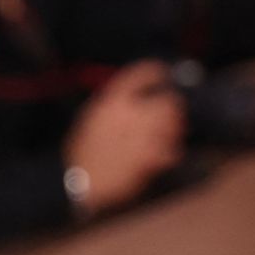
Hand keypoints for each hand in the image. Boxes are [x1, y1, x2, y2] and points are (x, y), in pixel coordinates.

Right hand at [64, 60, 186, 215]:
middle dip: (171, 106)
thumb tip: (130, 99)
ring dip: (174, 128)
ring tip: (169, 134)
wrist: (80, 183)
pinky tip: (166, 156)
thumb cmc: (81, 154)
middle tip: (171, 112)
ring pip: (174, 123)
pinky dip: (172, 153)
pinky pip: (172, 150)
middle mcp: (130, 114)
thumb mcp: (88, 120)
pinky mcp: (149, 156)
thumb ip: (111, 106)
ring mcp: (142, 135)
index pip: (141, 74)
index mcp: (112, 102)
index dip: (155, 71)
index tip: (162, 73)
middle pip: (167, 100)